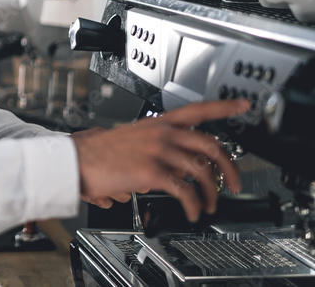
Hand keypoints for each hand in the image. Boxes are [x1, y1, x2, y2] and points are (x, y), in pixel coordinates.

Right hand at [71, 99, 249, 221]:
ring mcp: (157, 151)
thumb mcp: (127, 140)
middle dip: (230, 167)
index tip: (242, 105)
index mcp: (156, 123)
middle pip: (211, 144)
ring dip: (213, 192)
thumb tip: (162, 172)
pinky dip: (194, 204)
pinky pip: (185, 190)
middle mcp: (160, 133)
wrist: (74, 160)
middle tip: (234, 181)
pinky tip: (192, 211)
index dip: (224, 106)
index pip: (197, 109)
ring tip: (210, 204)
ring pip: (202, 170)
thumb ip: (151, 150)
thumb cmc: (94, 152)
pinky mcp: (151, 172)